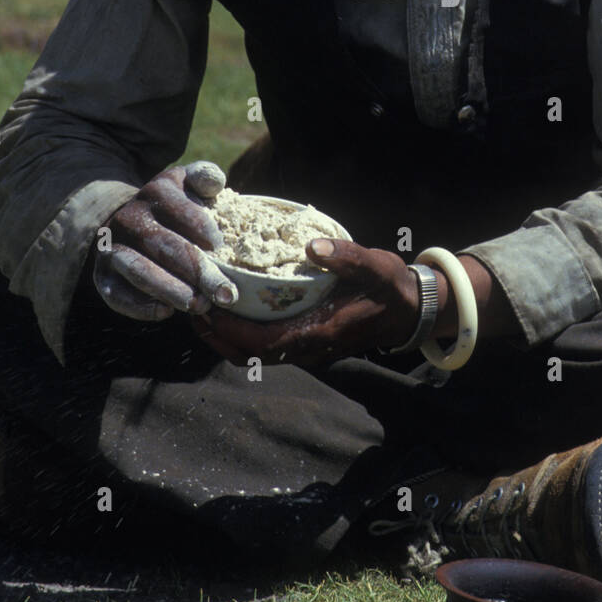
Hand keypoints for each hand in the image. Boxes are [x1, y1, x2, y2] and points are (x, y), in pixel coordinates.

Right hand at [92, 160, 238, 321]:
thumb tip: (215, 185)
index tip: (220, 247)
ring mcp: (114, 246)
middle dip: (198, 272)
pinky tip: (166, 312)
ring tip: (200, 306)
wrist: (130, 219)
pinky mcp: (102, 274)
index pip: (181, 211)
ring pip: (139, 270)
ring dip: (171, 291)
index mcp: (156, 191)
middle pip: (165, 246)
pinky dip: (140, 306)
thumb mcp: (187, 182)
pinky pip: (116, 294)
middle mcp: (130, 217)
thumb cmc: (174, 205)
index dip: (202, 228)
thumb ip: (205, 176)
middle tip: (226, 294)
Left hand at [191, 237, 420, 367]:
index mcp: (320, 332)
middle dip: (217, 336)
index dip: (231, 331)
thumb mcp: (375, 266)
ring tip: (203, 308)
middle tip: (192, 307)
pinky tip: (232, 308)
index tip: (207, 309)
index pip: (264, 343)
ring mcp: (306, 349)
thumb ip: (347, 256)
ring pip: (254, 355)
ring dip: (226, 337)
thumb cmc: (390, 287)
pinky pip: (264, 346)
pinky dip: (241, 333)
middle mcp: (309, 348)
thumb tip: (314, 246)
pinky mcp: (305, 342)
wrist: (409, 310)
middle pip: (249, 355)